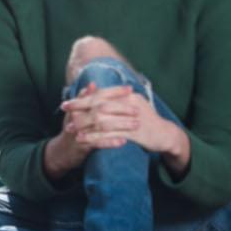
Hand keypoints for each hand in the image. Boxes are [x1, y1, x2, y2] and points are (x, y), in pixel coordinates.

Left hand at [60, 83, 190, 172]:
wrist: (166, 135)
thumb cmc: (146, 120)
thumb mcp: (131, 105)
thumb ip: (113, 99)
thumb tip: (93, 90)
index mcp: (127, 96)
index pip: (100, 95)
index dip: (82, 98)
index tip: (66, 103)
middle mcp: (129, 105)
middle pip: (99, 105)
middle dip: (79, 109)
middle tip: (64, 113)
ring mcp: (132, 119)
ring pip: (103, 121)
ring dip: (84, 125)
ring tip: (70, 129)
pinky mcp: (135, 133)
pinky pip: (111, 135)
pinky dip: (95, 137)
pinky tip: (84, 140)